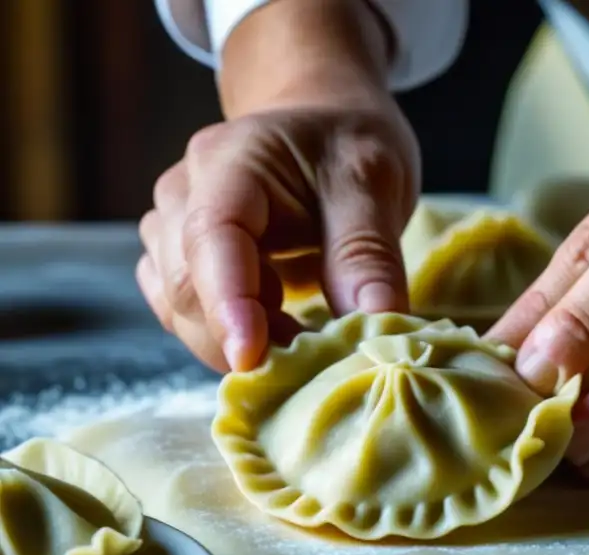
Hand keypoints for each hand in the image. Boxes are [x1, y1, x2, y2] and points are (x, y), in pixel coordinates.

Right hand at [136, 0, 418, 371]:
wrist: (324, 124)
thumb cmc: (347, 146)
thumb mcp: (375, 183)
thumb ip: (368, 253)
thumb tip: (376, 326)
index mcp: (230, 162)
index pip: (211, 237)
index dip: (226, 304)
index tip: (252, 358)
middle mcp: (184, 193)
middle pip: (185, 285)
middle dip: (243, 335)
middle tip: (316, 358)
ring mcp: (173, 229)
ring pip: (178, 309)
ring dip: (235, 341)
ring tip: (305, 334)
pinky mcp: (180, 261)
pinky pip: (185, 315)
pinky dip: (229, 337)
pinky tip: (279, 328)